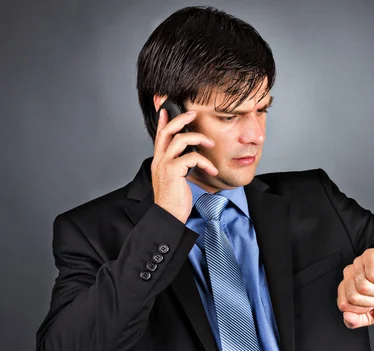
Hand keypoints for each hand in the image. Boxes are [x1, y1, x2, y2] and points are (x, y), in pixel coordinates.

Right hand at [151, 108, 218, 222]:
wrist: (168, 216)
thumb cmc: (174, 201)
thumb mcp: (176, 180)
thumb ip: (180, 167)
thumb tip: (190, 159)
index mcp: (159, 161)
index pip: (160, 136)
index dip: (163, 121)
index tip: (166, 109)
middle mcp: (159, 160)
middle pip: (168, 131)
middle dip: (180, 119)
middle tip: (193, 114)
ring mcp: (165, 164)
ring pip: (181, 139)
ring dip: (199, 138)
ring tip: (211, 144)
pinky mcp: (173, 170)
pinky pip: (192, 157)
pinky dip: (205, 162)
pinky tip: (212, 170)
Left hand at [337, 248, 373, 328]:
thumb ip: (357, 320)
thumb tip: (346, 317)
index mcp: (346, 287)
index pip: (343, 305)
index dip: (363, 309)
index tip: (373, 303)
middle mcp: (349, 273)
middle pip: (352, 297)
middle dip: (372, 301)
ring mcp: (359, 263)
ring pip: (362, 286)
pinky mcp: (370, 255)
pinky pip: (372, 275)